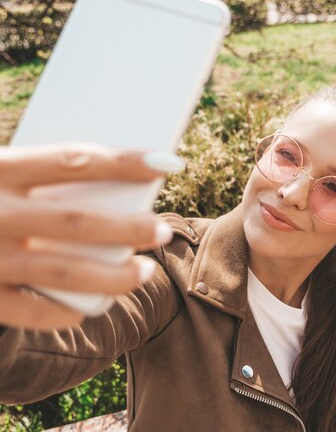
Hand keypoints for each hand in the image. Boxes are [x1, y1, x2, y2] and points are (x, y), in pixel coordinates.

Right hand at [0, 143, 183, 330]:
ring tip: (145, 273)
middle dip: (128, 227)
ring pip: (62, 271)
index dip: (126, 161)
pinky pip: (26, 311)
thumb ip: (33, 175)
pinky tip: (87, 310)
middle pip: (77, 221)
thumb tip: (107, 178)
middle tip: (164, 231)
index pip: (74, 160)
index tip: (169, 161)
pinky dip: (60, 314)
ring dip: (111, 276)